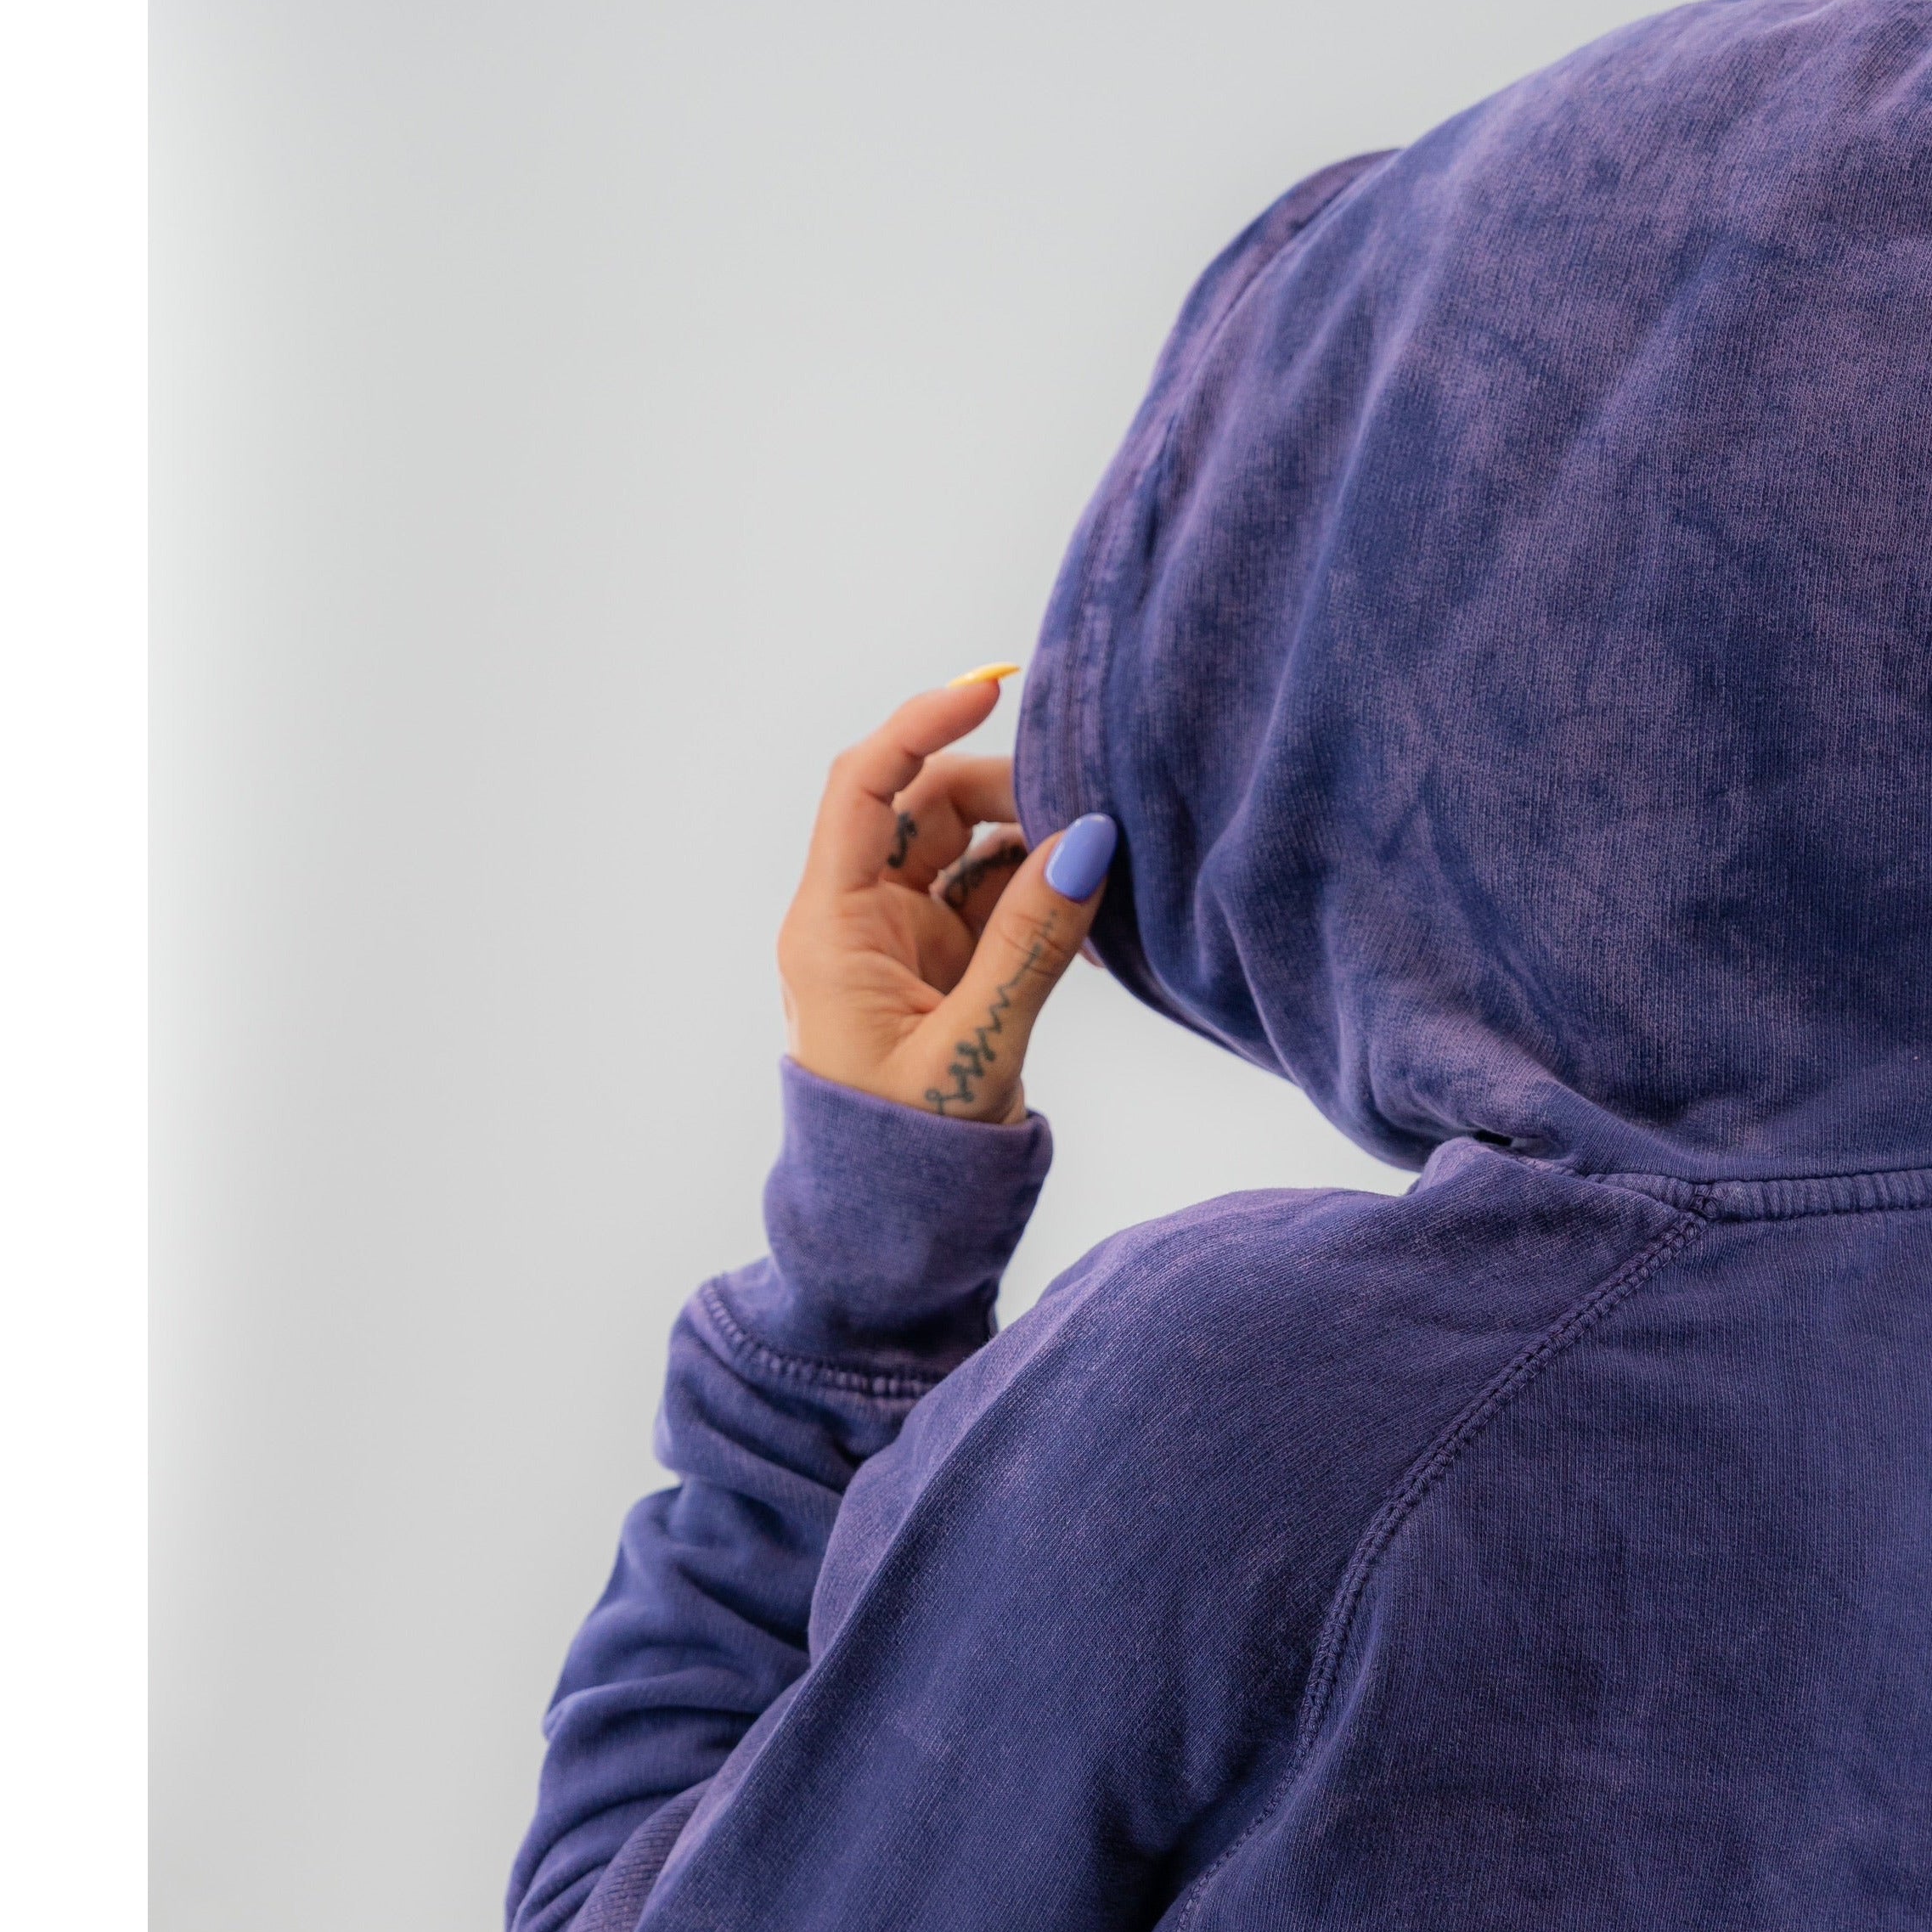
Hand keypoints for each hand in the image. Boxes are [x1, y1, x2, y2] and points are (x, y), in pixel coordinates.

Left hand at [775, 673, 1120, 1123]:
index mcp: (833, 930)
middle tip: (1083, 806)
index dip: (922, 726)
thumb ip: (1034, 944)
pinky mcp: (943, 977)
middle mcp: (859, 924)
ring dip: (1026, 843)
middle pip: (922, 809)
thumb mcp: (975, 1048)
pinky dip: (1038, 896)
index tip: (992, 691)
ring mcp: (902, 949)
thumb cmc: (904, 1160)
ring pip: (963, 854)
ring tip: (1097, 856)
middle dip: (1000, 792)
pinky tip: (1089, 906)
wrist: (890, 1239)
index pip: (866, 788)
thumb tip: (1089, 842)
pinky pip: (991, 907)